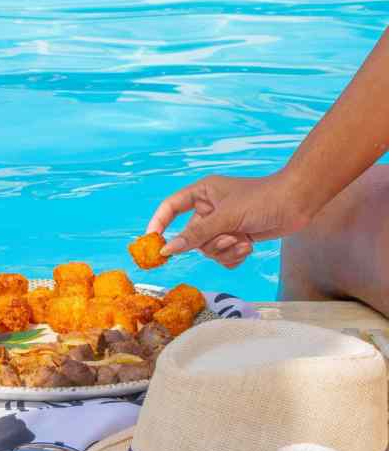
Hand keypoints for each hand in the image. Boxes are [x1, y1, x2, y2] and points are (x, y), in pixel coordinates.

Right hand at [145, 172, 311, 268]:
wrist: (298, 203)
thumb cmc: (261, 199)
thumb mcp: (225, 217)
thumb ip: (195, 234)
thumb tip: (167, 249)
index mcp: (201, 193)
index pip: (170, 207)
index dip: (159, 223)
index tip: (153, 243)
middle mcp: (209, 209)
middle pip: (191, 237)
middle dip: (211, 242)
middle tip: (230, 237)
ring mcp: (223, 225)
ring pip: (207, 250)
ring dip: (226, 249)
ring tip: (244, 239)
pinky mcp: (236, 238)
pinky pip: (223, 257)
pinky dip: (235, 256)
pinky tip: (249, 245)